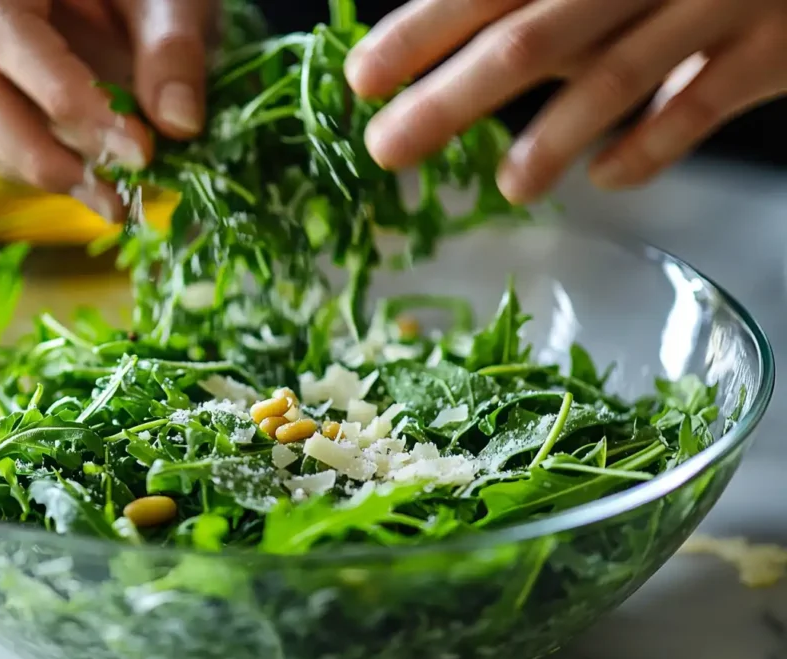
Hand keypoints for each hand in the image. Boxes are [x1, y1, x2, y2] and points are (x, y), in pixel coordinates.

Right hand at [0, 0, 217, 219]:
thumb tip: (179, 124)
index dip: (71, 100)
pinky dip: (38, 172)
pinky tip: (91, 186)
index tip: (138, 151)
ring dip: (41, 173)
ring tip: (112, 203)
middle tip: (114, 196)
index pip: (10, 36)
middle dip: (43, 153)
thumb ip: (172, 47)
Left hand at [345, 0, 786, 202]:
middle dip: (449, 98)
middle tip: (387, 150)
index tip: (362, 80)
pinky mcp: (769, 47)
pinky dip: (651, 146)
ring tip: (507, 188)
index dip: (420, 32)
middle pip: (530, 37)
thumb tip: (440, 49)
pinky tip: (605, 181)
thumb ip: (534, 3)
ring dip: (549, 139)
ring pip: (614, 76)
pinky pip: (702, 104)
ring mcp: (711, 3)